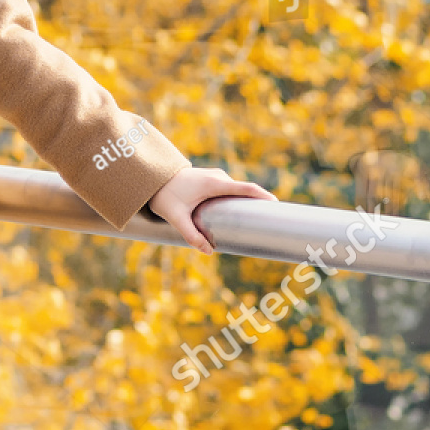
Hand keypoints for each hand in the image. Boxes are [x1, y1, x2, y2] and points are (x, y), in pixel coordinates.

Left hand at [147, 165, 277, 253]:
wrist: (152, 178)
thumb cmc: (165, 196)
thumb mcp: (176, 218)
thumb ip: (191, 235)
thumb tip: (209, 252)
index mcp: (214, 183)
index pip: (245, 188)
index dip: (263, 196)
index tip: (277, 205)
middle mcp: (218, 177)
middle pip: (245, 190)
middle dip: (260, 203)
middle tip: (273, 219)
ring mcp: (216, 177)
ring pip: (238, 190)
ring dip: (249, 202)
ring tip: (261, 218)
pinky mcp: (212, 180)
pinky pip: (232, 189)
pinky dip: (240, 199)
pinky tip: (244, 212)